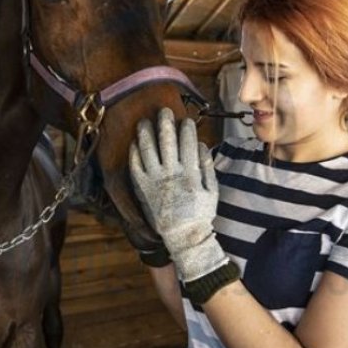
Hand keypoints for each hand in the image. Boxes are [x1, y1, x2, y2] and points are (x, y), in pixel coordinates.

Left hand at [128, 109, 227, 283]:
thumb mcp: (212, 190)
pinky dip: (135, 153)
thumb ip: (207, 167)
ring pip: (148, 151)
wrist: (182, 235)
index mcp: (190, 173)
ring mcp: (155, 180)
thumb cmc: (200, 213)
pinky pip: (136, 167)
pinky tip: (135, 143)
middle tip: (163, 111)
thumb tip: (202, 145)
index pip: (188, 144)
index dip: (186, 129)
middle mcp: (171, 174)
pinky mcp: (143, 188)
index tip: (186, 119)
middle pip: (167, 142)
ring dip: (146, 134)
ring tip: (145, 122)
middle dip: (165, 124)